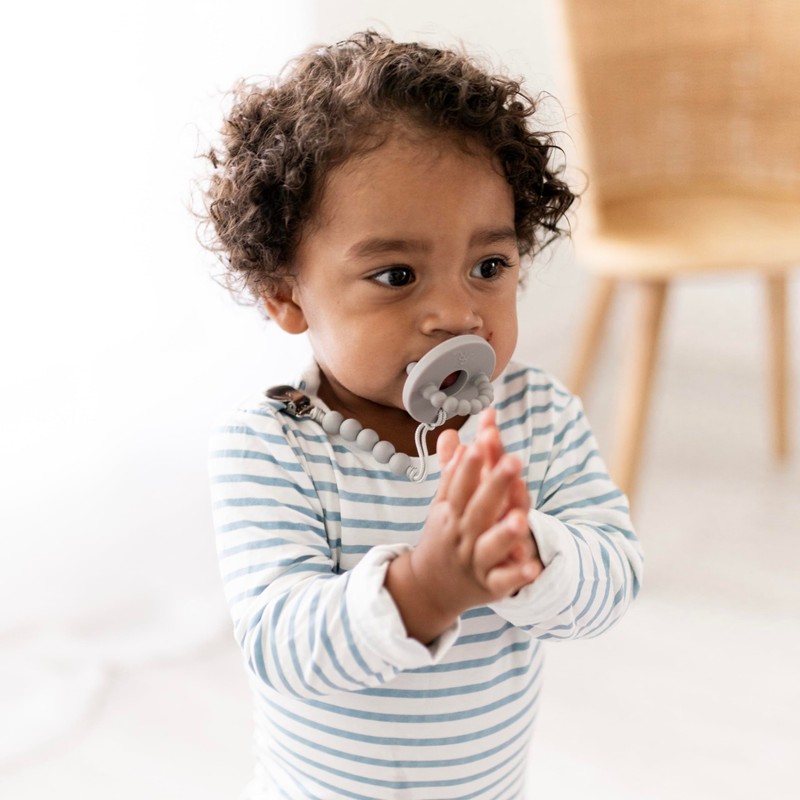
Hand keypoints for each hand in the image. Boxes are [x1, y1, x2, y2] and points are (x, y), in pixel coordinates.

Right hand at [411, 419, 541, 615]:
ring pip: (490, 547)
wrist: (430, 587)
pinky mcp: (490, 586)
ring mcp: (476, 561)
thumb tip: (451, 433)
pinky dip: (516, 575)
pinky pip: (503, 581)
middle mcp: (462, 535)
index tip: (479, 443)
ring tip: (520, 519)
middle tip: (512, 462)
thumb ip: (452, 468)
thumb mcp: (443, 503)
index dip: (469, 466)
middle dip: (495, 485)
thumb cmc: (443, 537)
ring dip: (504, 533)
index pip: (460, 485)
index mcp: (452, 513)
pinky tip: (531, 566)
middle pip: (479, 509)